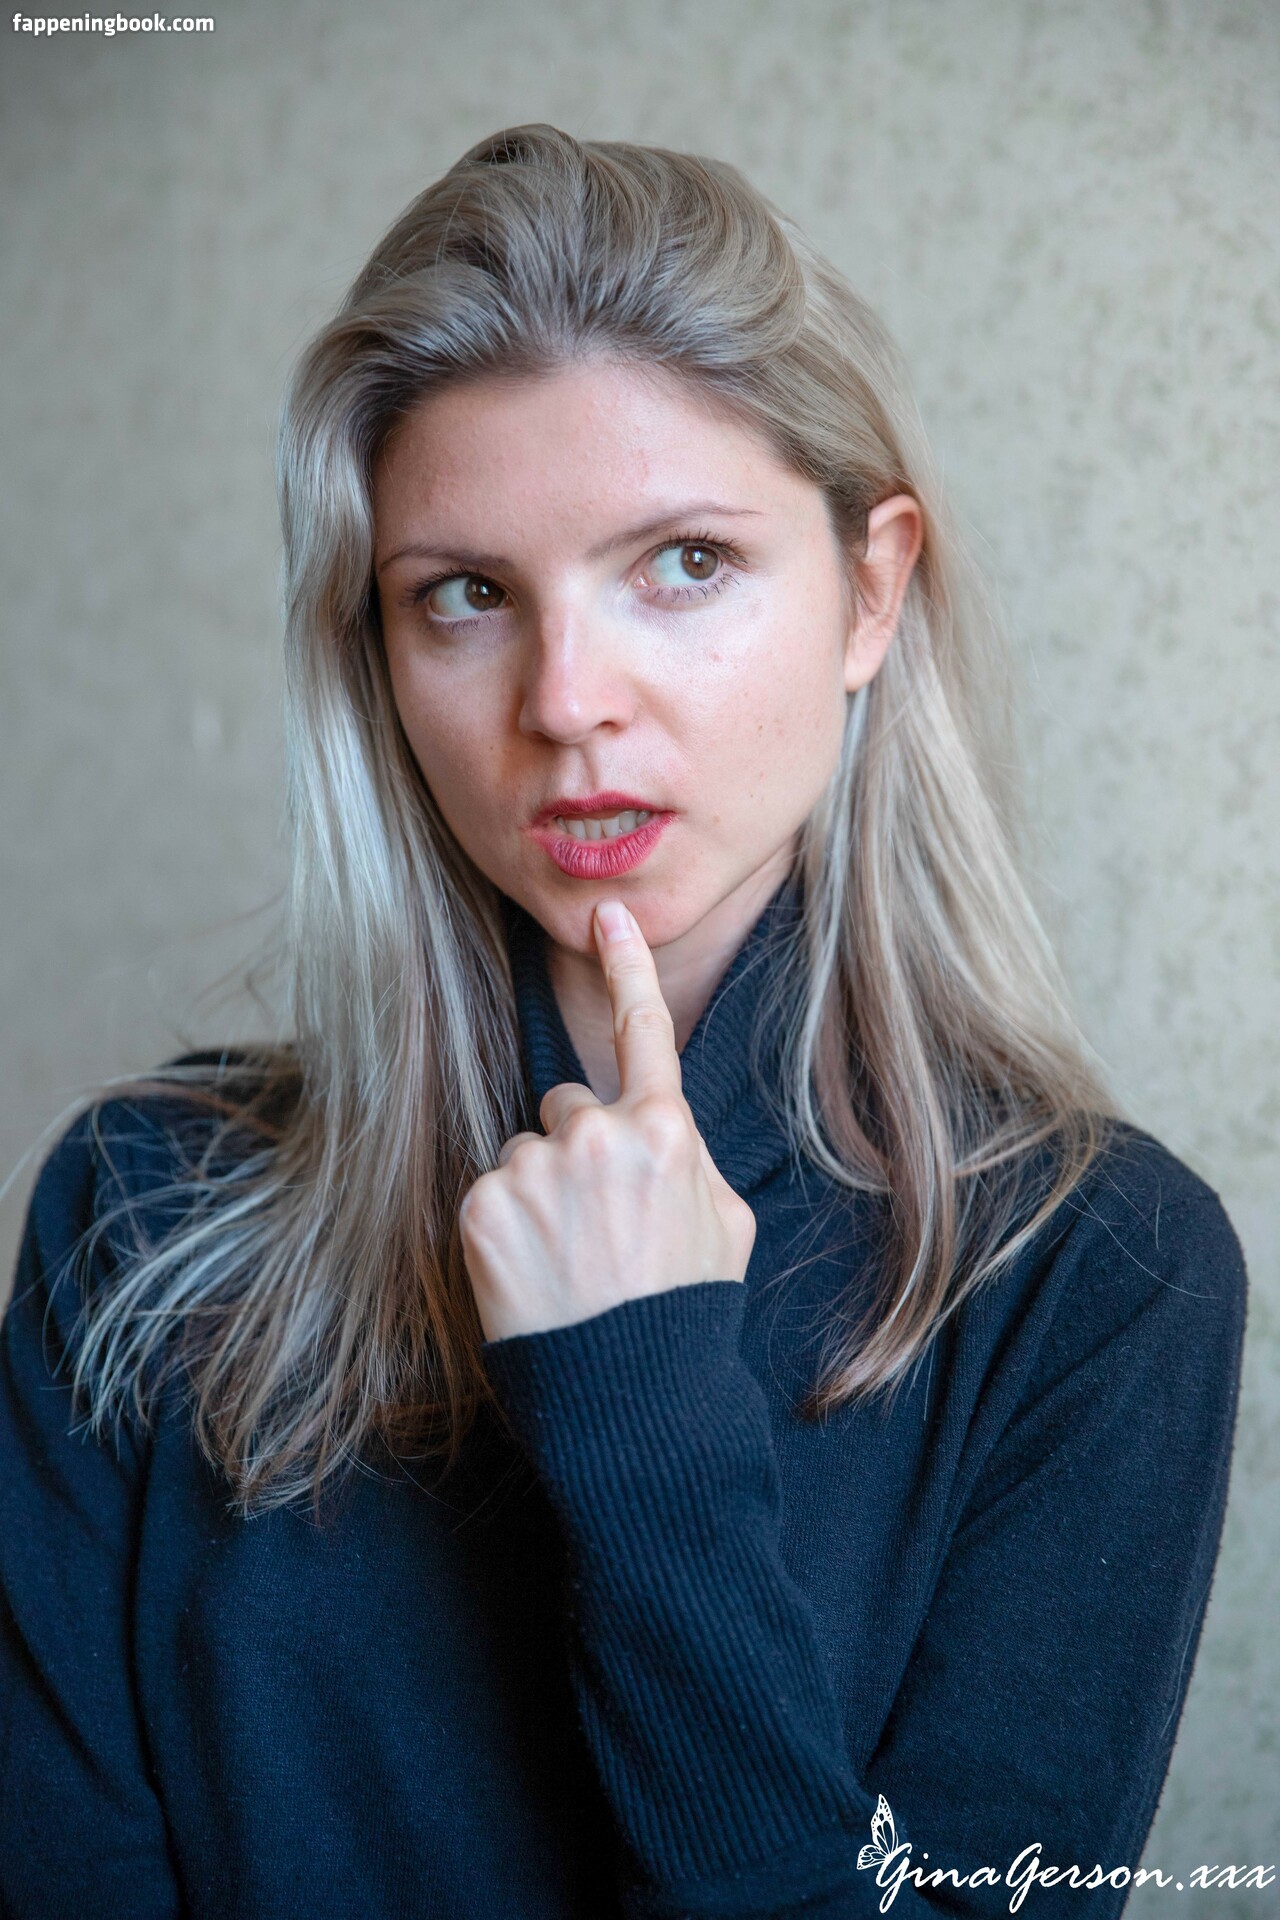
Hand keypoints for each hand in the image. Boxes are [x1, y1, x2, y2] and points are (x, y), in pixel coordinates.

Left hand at [460, 899, 756, 1340]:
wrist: (631, 1400)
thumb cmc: (685, 1312)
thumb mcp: (726, 1225)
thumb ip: (690, 1158)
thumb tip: (659, 1133)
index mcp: (665, 1130)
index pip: (642, 1028)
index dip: (626, 963)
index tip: (605, 912)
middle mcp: (596, 1134)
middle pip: (568, 1104)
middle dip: (577, 1147)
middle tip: (597, 1225)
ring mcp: (533, 1168)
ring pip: (525, 1151)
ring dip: (538, 1191)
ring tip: (568, 1262)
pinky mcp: (481, 1207)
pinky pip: (489, 1192)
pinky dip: (503, 1227)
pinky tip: (533, 1275)